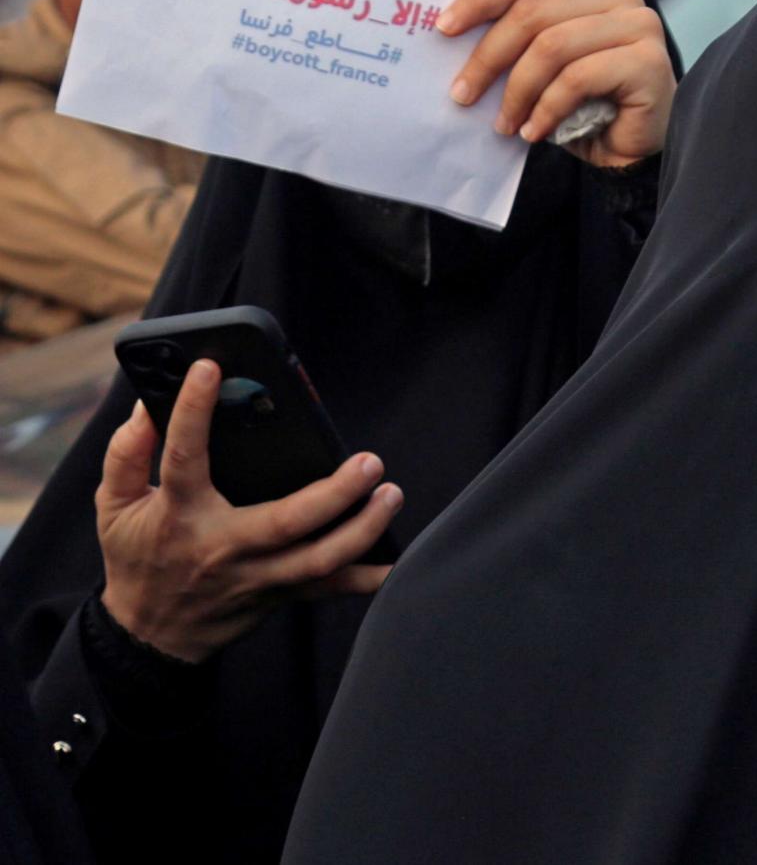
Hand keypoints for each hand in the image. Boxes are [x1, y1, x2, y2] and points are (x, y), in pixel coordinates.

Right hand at [97, 361, 401, 663]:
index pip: (184, 457)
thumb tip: (144, 408)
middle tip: (370, 461)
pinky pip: (328, 590)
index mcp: (180, 515)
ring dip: (362, 529)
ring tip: (390, 493)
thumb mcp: (114, 507)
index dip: (193, 412)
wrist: (149, 634)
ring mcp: (256, 577)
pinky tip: (395, 562)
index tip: (211, 369)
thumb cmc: (138, 557)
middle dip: (334, 493)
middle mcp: (224, 546)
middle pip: (285, 522)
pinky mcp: (278, 595)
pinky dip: (365, 579)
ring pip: (318, 560)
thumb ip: (125, 455)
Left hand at [439, 0, 673, 168]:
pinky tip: (534, 132)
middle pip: (534, 12)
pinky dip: (546, 109)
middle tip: (462, 94)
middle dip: (488, 56)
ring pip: (553, 46)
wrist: (632, 151)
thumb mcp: (544, 62)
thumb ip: (519, 36)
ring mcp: (640, 25)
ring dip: (517, 91)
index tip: (444, 29)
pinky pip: (578, 79)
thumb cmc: (582, 106)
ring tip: (503, 123)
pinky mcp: (649, 62)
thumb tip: (451, 30)